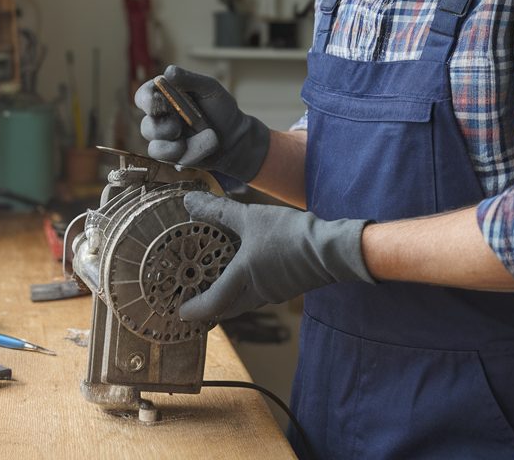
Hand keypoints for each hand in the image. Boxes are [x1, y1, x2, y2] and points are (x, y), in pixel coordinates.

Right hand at [134, 65, 270, 181]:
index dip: (145, 100)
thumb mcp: (209, 88)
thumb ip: (189, 79)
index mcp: (165, 97)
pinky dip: (184, 153)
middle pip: (146, 125)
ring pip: (154, 145)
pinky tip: (197, 147)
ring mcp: (165, 139)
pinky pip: (167, 158)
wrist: (235, 137)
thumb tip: (169, 71)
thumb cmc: (221, 108)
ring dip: (173, 143)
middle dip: (161, 127)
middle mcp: (161, 118)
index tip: (155, 102)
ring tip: (196, 137)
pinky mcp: (172, 156)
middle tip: (178, 126)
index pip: (144, 96)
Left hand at [178, 192, 373, 321]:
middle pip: (228, 308)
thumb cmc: (291, 235)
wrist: (332, 249)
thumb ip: (219, 210)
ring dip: (230, 296)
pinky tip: (249, 269)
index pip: (213, 303)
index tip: (181, 312)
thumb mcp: (251, 217)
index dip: (195, 309)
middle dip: (210, 307)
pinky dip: (248, 286)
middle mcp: (257, 292)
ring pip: (245, 301)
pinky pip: (261, 292)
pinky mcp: (288, 286)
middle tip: (196, 299)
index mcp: (243, 278)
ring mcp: (275, 292)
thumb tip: (190, 201)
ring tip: (218, 281)